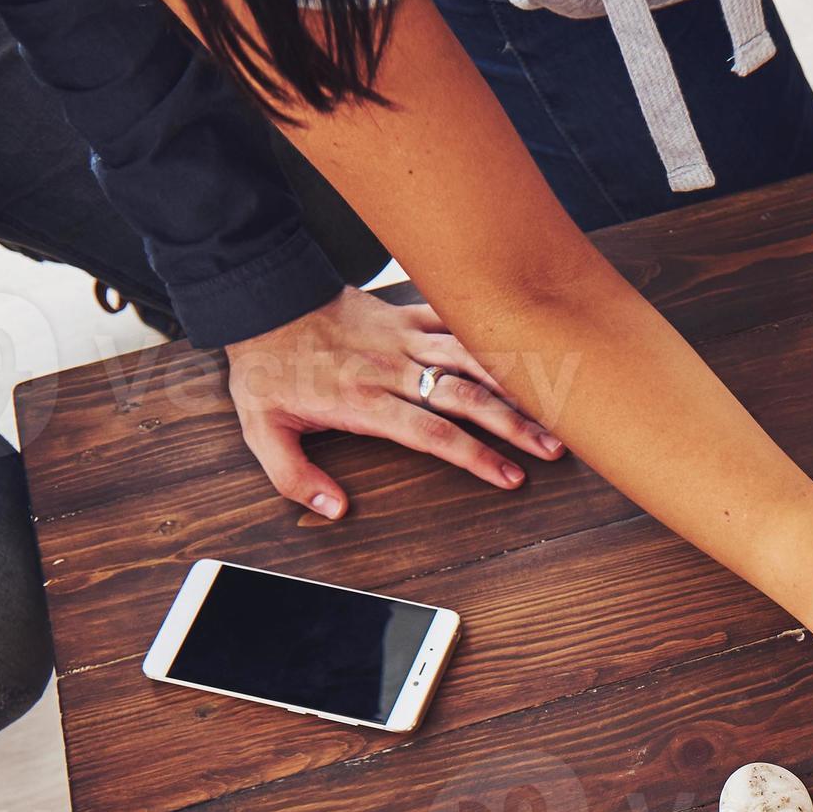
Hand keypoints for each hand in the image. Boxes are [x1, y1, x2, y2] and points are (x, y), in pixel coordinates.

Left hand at [224, 287, 564, 518]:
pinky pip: (450, 317)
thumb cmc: (266, 368)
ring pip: (468, 357)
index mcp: (364, 401)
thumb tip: (334, 509)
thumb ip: (295, 476)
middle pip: (465, 398)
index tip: (510, 477)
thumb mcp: (263, 430)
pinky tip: (520, 342)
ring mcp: (400, 338)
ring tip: (552, 398)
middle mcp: (391, 369)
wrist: (259, 301)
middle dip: (514, 424)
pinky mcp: (401, 314)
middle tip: (553, 446)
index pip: (432, 433)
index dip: (475, 457)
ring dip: (512, 378)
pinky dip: (485, 330)